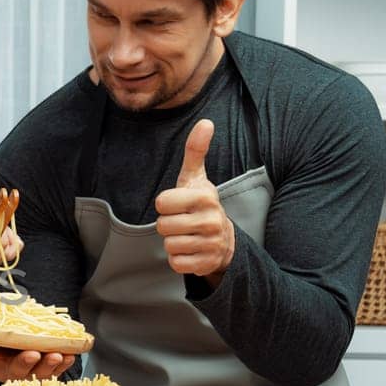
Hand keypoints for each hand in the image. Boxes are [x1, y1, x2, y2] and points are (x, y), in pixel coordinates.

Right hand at [0, 331, 73, 381]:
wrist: (16, 353)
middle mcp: (8, 369)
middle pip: (14, 370)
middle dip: (23, 363)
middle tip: (31, 354)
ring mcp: (29, 372)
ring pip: (39, 373)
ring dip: (49, 365)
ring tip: (56, 355)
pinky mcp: (47, 370)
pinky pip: (57, 369)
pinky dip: (64, 363)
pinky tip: (70, 354)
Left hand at [153, 119, 234, 284]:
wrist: (224, 240)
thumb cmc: (201, 204)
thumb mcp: (196, 178)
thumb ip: (195, 150)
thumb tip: (205, 122)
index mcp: (205, 197)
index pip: (161, 202)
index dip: (165, 204)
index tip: (178, 205)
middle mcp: (211, 220)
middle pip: (162, 225)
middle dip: (168, 224)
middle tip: (183, 222)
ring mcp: (210, 244)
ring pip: (168, 244)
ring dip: (173, 242)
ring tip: (187, 235)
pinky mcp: (206, 264)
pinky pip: (175, 263)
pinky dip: (178, 259)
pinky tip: (191, 250)